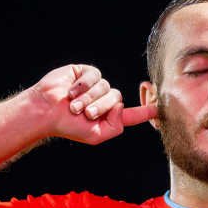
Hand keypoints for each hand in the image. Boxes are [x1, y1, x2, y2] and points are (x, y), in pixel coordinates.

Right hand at [29, 64, 156, 144]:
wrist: (46, 110)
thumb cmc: (67, 125)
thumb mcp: (95, 135)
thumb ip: (115, 127)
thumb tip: (120, 106)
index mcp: (108, 116)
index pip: (131, 114)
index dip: (146, 112)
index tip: (160, 109)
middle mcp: (104, 99)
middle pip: (117, 98)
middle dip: (100, 106)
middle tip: (83, 113)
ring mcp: (96, 85)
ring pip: (105, 87)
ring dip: (88, 98)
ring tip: (73, 105)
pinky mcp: (86, 73)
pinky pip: (94, 76)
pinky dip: (82, 85)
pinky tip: (70, 91)